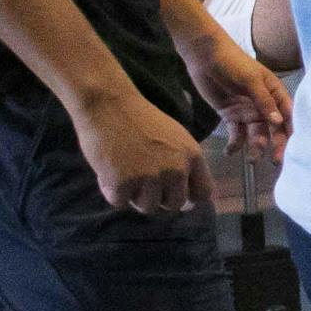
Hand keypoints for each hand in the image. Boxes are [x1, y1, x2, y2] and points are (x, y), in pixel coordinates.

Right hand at [71, 85, 212, 214]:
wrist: (107, 102)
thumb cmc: (138, 118)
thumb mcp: (175, 138)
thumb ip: (185, 163)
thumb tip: (191, 198)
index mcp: (192, 156)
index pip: (203, 194)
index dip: (188, 199)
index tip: (173, 195)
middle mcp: (176, 169)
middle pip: (174, 205)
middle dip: (158, 199)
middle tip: (142, 183)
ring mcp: (150, 177)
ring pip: (147, 207)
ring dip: (134, 197)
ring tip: (124, 174)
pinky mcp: (123, 183)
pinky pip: (120, 202)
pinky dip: (111, 192)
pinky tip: (108, 173)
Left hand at [182, 29, 290, 162]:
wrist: (204, 56)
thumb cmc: (232, 62)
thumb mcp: (250, 80)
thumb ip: (264, 101)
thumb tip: (278, 123)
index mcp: (274, 93)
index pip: (287, 115)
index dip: (289, 131)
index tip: (290, 148)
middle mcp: (264, 105)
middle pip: (274, 129)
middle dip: (275, 145)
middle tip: (274, 161)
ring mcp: (248, 112)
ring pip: (256, 134)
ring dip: (256, 147)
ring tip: (251, 160)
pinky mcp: (231, 116)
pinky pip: (237, 134)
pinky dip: (235, 144)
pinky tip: (231, 152)